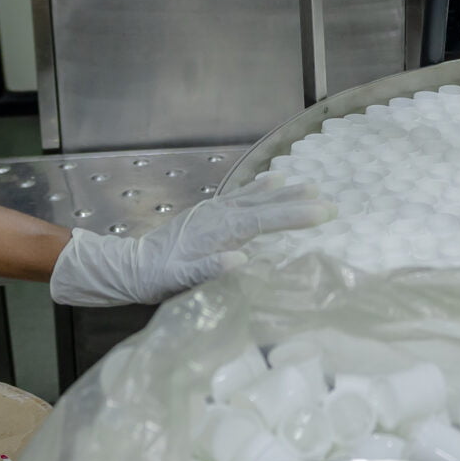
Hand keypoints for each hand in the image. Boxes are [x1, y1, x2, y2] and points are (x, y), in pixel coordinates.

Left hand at [49, 175, 331, 306]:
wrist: (130, 266)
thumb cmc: (157, 278)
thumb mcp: (179, 281)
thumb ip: (209, 269)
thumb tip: (241, 259)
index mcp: (217, 232)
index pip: (263, 220)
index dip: (294, 216)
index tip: (322, 212)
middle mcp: (219, 215)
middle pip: (265, 204)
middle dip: (298, 202)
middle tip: (330, 201)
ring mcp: (215, 211)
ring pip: (256, 197)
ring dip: (285, 192)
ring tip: (311, 185)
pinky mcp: (211, 212)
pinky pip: (243, 195)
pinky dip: (262, 186)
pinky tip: (274, 179)